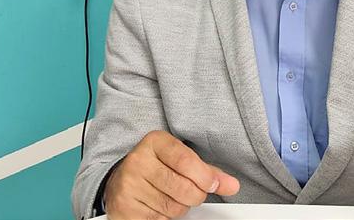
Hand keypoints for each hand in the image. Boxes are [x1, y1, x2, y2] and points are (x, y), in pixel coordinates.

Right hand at [104, 130, 239, 219]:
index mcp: (155, 142)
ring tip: (172, 196)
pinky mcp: (124, 207)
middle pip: (183, 187)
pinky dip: (165, 216)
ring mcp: (128, 185)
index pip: (186, 161)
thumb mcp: (180, 158)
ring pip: (173, 207)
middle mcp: (138, 161)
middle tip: (193, 192)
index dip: (205, 177)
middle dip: (196, 195)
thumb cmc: (157, 166)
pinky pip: (158, 219)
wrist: (121, 179)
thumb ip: (207, 171)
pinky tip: (159, 204)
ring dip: (180, 207)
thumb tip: (231, 185)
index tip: (213, 184)